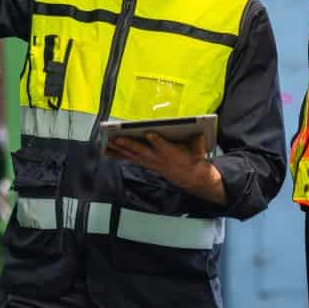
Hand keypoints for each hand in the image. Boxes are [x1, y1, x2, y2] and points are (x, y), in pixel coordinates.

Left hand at [103, 132, 225, 204]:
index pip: (163, 146)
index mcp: (171, 153)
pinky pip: (130, 158)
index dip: (156, 140)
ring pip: (133, 155)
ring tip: (108, 142)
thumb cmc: (192, 158)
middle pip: (142, 150)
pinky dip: (118, 154)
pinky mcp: (146, 163)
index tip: (150, 133)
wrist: (189, 176)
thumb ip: (197, 141)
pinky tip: (108, 151)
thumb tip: (200, 131)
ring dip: (120, 149)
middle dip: (129, 144)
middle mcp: (158, 158)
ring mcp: (150, 162)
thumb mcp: (198, 149)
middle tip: (118, 138)